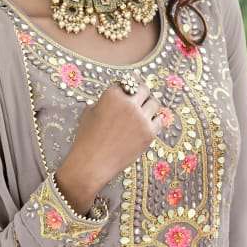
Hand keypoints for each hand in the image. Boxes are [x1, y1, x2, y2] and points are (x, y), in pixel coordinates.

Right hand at [56, 83, 166, 211]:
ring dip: (150, 104)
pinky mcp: (149, 133)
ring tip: (145, 109)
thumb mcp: (89, 112)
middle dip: (141, 92)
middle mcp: (129, 103)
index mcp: (112, 94)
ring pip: (154, 102)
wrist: (91, 164)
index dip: (127, 87)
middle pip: (143, 88)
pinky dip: (155, 120)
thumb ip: (103, 101)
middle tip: (140, 96)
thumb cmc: (86, 138)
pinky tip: (149, 122)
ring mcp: (141, 118)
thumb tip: (115, 99)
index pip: (126, 82)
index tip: (130, 88)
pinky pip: (160, 120)